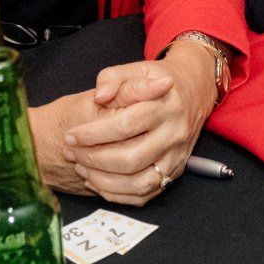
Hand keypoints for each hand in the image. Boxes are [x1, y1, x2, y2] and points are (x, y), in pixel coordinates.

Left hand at [57, 55, 214, 205]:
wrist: (192, 92)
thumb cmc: (157, 80)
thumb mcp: (136, 68)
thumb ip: (113, 78)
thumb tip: (100, 96)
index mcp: (165, 106)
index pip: (125, 125)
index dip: (94, 134)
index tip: (71, 135)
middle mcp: (174, 134)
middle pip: (130, 159)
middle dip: (94, 159)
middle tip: (71, 152)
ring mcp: (176, 157)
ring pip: (138, 183)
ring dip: (103, 181)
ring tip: (80, 168)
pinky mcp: (174, 173)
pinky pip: (144, 194)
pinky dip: (117, 194)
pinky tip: (97, 181)